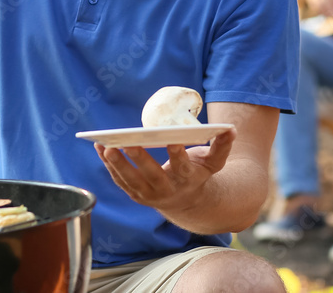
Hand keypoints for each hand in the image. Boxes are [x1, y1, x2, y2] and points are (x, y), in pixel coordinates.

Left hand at [94, 128, 235, 214]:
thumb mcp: (214, 163)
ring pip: (131, 181)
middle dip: (138, 159)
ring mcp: (150, 195)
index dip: (177, 154)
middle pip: (151, 175)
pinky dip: (109, 166)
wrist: (188, 203)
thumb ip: (222, 146)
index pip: (181, 167)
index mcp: (187, 180)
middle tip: (126, 143)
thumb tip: (231, 129)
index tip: (172, 140)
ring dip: (117, 164)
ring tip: (105, 146)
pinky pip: (120, 180)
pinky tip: (101, 148)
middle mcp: (167, 191)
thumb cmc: (199, 174)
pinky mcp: (136, 195)